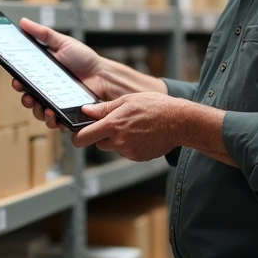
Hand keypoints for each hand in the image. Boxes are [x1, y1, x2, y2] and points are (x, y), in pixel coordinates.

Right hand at [11, 18, 111, 128]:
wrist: (103, 75)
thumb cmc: (84, 59)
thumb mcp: (63, 42)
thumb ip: (42, 34)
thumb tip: (23, 22)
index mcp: (42, 74)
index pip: (24, 80)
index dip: (17, 82)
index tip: (16, 81)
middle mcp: (47, 90)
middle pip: (28, 98)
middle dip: (25, 99)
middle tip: (28, 96)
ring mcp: (56, 103)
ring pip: (39, 112)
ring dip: (37, 112)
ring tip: (43, 107)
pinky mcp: (66, 114)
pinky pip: (55, 122)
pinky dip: (51, 120)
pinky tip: (53, 115)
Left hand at [71, 92, 187, 160]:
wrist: (180, 122)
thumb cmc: (156, 106)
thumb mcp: (127, 100)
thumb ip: (104, 108)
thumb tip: (85, 111)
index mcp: (113, 125)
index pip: (83, 138)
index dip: (77, 137)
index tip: (78, 134)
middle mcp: (118, 141)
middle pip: (97, 143)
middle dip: (101, 135)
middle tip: (115, 124)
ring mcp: (128, 151)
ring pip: (113, 147)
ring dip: (117, 140)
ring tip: (133, 126)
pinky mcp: (137, 157)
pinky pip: (126, 152)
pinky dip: (129, 145)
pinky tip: (141, 134)